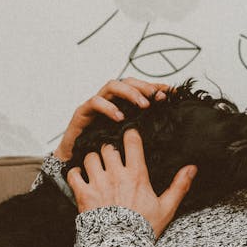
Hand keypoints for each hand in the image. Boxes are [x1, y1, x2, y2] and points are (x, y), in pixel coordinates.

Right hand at [53, 78, 170, 161]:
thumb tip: (165, 128)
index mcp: (121, 105)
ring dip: (129, 93)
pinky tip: (119, 117)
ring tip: (143, 105)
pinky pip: (94, 102)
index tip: (170, 92)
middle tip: (158, 98)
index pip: (139, 88)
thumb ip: (142, 132)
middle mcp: (108, 101)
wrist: (76, 164)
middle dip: (144, 87)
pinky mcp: (82, 113)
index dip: (154, 87)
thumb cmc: (101, 152)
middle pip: (127, 82)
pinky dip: (108, 107)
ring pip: (111, 86)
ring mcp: (95, 105)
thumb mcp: (127, 141)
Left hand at [67, 128, 196, 238]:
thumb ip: (179, 186)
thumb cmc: (143, 228)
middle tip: (112, 157)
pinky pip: (74, 174)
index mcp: (136, 175)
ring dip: (93, 160)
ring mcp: (98, 184)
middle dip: (110, 150)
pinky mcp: (83, 195)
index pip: (132, 142)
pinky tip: (81, 178)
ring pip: (90, 157)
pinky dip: (75, 173)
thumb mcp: (166, 208)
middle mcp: (116, 175)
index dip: (130, 135)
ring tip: (97, 168)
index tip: (129, 136)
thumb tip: (192, 168)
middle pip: (108, 148)